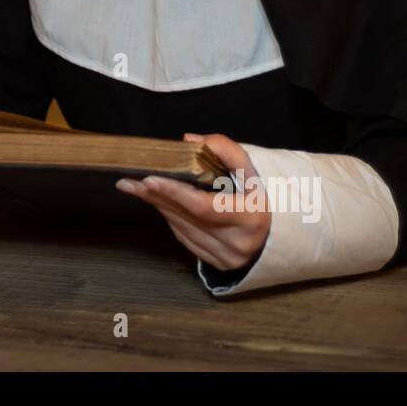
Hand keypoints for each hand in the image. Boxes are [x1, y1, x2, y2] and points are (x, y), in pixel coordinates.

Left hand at [116, 133, 270, 271]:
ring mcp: (227, 257)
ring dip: (160, 206)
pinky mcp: (218, 264)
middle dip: (156, 196)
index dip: (174, 193)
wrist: (277, 235)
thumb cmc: (260, 197)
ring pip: (182, 228)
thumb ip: (225, 150)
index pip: (203, 206)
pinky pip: (185, 238)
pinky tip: (161, 204)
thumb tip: (190, 141)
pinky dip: (172, 219)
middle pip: (186, 216)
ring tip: (138, 189)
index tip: (149, 180)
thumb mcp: (252, 171)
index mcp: (252, 216)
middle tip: (129, 181)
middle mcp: (238, 241)